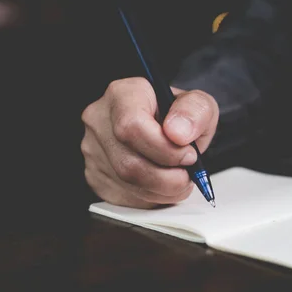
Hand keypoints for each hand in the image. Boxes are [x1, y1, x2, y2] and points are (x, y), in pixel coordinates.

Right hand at [81, 77, 218, 207]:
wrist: (163, 127)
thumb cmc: (176, 115)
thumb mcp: (198, 104)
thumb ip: (195, 111)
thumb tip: (179, 133)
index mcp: (122, 94)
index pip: (132, 126)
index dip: (165, 150)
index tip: (189, 155)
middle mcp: (100, 120)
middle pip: (129, 163)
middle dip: (167, 177)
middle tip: (188, 174)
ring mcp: (93, 149)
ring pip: (126, 183)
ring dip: (162, 191)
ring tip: (179, 180)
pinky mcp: (95, 175)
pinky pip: (123, 196)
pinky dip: (150, 197)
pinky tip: (162, 185)